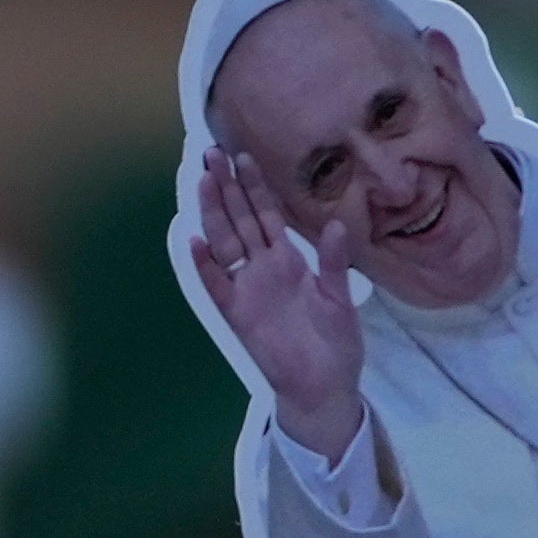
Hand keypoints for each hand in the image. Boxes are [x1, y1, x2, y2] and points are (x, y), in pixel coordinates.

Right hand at [193, 147, 369, 458]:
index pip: (266, 215)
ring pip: (225, 243)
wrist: (325, 386)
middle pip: (239, 220)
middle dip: (226, 187)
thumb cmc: (335, 343)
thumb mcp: (340, 298)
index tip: (242, 155)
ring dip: (214, 213)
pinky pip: (218, 286)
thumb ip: (333, 262)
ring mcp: (248, 289)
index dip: (254, 187)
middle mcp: (263, 268)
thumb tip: (336, 224)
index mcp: (288, 260)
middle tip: (211, 152)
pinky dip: (207, 266)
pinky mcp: (239, 314)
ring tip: (204, 181)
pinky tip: (197, 243)